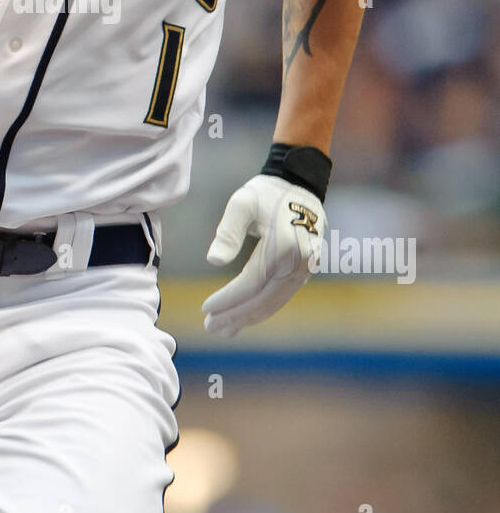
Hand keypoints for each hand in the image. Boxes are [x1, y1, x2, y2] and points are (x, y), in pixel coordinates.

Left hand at [202, 175, 325, 337]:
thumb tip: (214, 262)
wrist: (301, 183)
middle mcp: (299, 262)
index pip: (251, 283)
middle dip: (235, 316)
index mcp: (284, 246)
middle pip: (263, 300)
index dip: (227, 299)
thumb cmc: (267, 191)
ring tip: (224, 329)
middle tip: (210, 327)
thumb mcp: (242, 202)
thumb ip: (227, 232)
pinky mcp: (306, 270)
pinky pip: (282, 296)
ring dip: (248, 318)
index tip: (205, 309)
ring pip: (274, 302)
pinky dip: (263, 309)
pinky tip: (245, 317)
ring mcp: (306, 269)